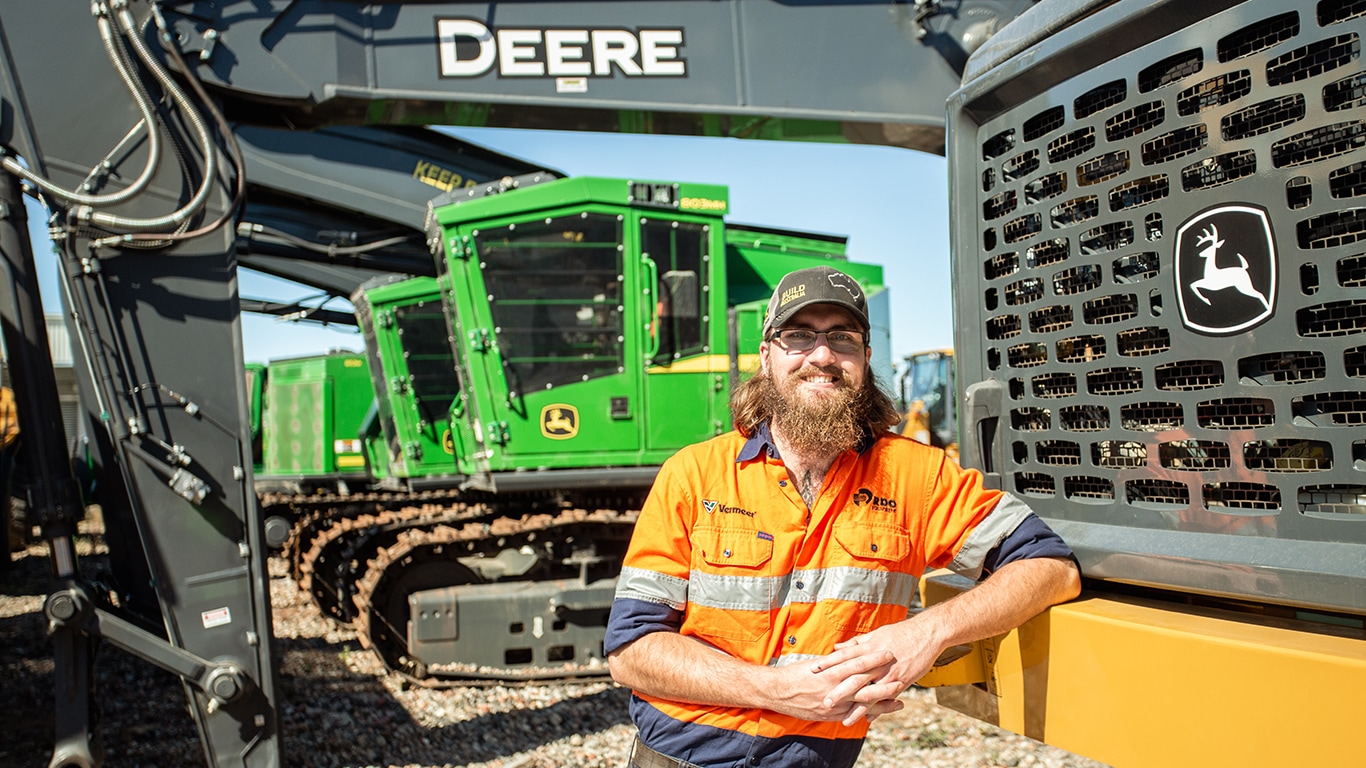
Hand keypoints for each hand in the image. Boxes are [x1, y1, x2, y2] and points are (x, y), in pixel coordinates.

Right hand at [763, 647, 895, 721]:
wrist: (777, 691)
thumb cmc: (795, 673)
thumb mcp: (816, 662)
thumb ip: (834, 660)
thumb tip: (847, 652)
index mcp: (831, 670)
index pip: (857, 663)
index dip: (874, 658)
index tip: (888, 653)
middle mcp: (834, 687)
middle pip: (864, 684)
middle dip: (884, 681)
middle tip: (901, 676)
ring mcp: (833, 703)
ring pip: (862, 702)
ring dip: (882, 699)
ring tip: (899, 697)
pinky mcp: (830, 714)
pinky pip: (852, 714)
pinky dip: (867, 713)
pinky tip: (879, 713)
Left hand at [811, 621, 939, 725]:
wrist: (927, 634)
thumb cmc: (901, 633)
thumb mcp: (876, 634)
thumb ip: (856, 643)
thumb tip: (837, 647)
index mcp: (869, 647)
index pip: (844, 655)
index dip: (829, 663)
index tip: (814, 670)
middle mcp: (877, 661)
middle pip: (854, 678)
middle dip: (839, 692)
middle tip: (825, 703)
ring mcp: (889, 673)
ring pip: (870, 693)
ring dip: (857, 708)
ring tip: (845, 720)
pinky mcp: (902, 681)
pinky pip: (887, 698)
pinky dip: (878, 709)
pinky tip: (869, 719)